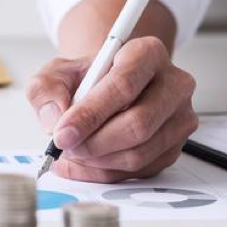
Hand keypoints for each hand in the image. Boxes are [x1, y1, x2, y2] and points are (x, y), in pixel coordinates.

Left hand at [26, 36, 197, 182]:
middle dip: (93, 143)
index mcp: (147, 53)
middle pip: (138, 124)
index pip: (123, 85)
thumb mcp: (56, 73)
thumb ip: (47, 89)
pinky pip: (141, 170)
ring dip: (98, 161)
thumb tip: (55, 118)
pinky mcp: (175, 147)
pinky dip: (105, 173)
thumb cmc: (86, 78)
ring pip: (140, 152)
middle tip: (64, 147)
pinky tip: (83, 164)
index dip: (90, 114)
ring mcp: (179, 118)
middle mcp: (173, 84)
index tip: (61, 132)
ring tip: (71, 153)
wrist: (103, 88)